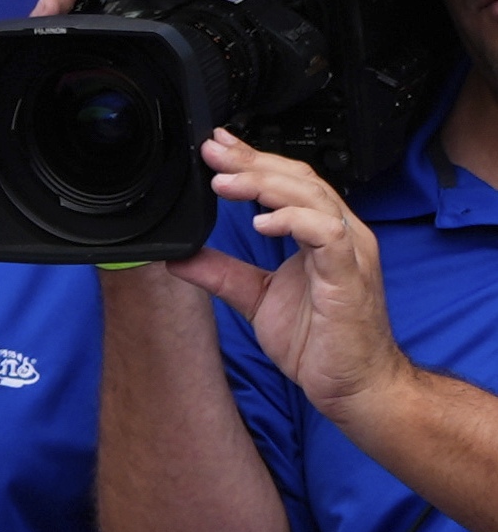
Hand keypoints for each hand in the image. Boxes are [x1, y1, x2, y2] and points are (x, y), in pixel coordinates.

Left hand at [182, 130, 404, 423]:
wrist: (353, 385)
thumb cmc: (320, 340)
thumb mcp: (256, 299)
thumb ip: (221, 273)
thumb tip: (179, 256)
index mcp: (322, 233)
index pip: (289, 181)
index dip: (253, 160)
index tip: (215, 146)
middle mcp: (340, 235)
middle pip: (299, 180)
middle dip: (252, 162)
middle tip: (212, 151)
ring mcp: (350, 253)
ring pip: (312, 198)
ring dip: (265, 185)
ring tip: (225, 183)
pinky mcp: (350, 277)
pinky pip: (327, 236)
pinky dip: (294, 222)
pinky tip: (262, 223)